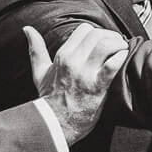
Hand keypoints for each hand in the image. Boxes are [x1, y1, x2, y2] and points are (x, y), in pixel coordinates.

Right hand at [27, 24, 129, 145]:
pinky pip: (113, 65)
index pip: (84, 29)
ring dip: (119, 45)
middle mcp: (73, 61)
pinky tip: (124, 58)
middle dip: (111, 36)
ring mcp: (85, 73)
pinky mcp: (97, 86)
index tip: (102, 41)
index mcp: (62, 55)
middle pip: (97, 35)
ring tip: (122, 50)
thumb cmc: (49, 97)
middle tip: (117, 44)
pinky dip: (121, 57)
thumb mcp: (40, 71)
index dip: (97, 32)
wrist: (55, 122)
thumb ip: (36, 49)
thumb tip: (27, 29)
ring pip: (106, 45)